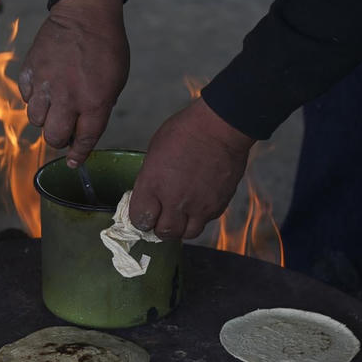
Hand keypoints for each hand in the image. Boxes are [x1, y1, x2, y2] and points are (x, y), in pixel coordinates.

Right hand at [18, 0, 128, 166]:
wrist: (86, 12)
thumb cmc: (107, 45)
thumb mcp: (116, 80)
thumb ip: (101, 106)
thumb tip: (84, 127)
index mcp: (95, 101)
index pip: (84, 140)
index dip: (78, 155)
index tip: (75, 162)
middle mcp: (68, 96)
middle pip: (54, 136)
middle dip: (59, 139)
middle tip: (64, 132)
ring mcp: (46, 83)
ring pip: (35, 119)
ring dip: (44, 119)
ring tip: (53, 108)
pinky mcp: (30, 70)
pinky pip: (25, 95)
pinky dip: (33, 97)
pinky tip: (44, 89)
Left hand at [129, 97, 254, 238]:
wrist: (221, 127)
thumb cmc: (187, 131)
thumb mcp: (155, 151)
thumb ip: (150, 179)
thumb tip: (150, 195)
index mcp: (153, 184)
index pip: (139, 220)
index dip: (141, 218)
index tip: (144, 214)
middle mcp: (174, 200)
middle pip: (163, 232)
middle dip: (159, 227)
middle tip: (161, 217)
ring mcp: (198, 206)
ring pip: (186, 234)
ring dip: (180, 227)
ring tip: (180, 215)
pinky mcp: (217, 206)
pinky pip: (205, 222)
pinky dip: (199, 217)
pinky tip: (197, 203)